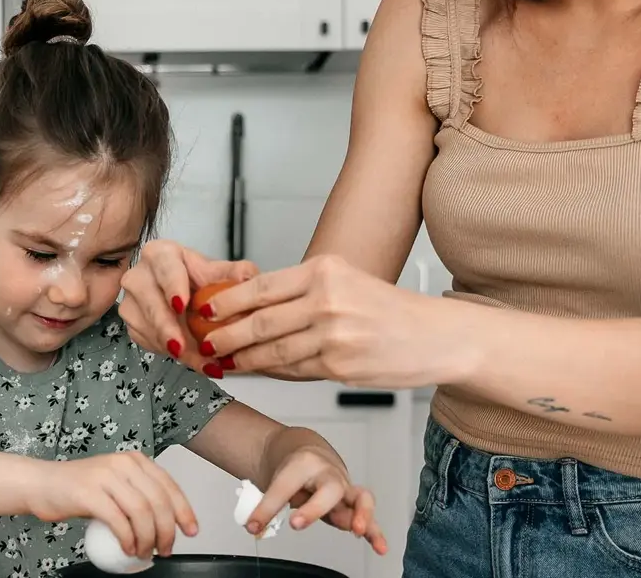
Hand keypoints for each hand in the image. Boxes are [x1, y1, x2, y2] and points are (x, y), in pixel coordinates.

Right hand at [27, 452, 197, 558]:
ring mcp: (105, 476)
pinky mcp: (89, 493)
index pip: (169, 485)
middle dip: (167, 530)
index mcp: (134, 460)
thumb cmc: (78, 489)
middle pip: (158, 500)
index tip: (191, 530)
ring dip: (148, 538)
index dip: (184, 510)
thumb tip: (165, 523)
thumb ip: (138, 495)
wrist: (41, 484)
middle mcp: (122, 463)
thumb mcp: (115, 485)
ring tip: (145, 552)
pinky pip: (118, 520)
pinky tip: (128, 549)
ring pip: (142, 511)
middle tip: (166, 549)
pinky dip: (128, 539)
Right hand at [119, 239, 258, 376]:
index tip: (182, 305)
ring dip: (171, 346)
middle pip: (147, 298)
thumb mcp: (218, 274)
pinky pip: (147, 341)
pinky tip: (192, 359)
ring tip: (200, 360)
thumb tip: (247, 275)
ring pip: (144, 324)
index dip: (172, 285)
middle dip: (165, 325)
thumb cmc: (199, 280)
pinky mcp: (132, 323)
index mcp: (161, 254)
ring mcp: (132, 300)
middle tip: (181, 345)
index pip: (163, 266)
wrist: (188, 297)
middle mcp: (140, 274)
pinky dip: (170, 354)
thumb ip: (234, 273)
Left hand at [196, 254, 469, 388]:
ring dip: (244, 359)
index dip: (227, 302)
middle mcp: (328, 297)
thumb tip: (251, 307)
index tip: (204, 310)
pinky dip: (273, 372)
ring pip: (273, 350)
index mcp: (326, 269)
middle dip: (226, 334)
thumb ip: (302, 292)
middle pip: (260, 319)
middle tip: (205, 342)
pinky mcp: (340, 364)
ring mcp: (334, 333)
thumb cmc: (389, 311)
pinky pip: (295, 370)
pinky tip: (258, 372)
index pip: (263, 285)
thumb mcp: (347, 283)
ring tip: (224, 362)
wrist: (435, 337)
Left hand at [247, 447, 386, 554]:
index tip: (253, 524)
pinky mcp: (352, 503)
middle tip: (296, 523)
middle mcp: (328, 474)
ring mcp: (343, 488)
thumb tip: (255, 527)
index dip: (267, 507)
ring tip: (358, 530)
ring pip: (359, 498)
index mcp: (303, 464)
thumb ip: (266, 505)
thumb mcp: (274, 481)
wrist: (307, 452)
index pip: (285, 486)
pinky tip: (380, 547)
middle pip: (328, 488)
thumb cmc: (293, 468)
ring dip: (361, 515)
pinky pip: (367, 517)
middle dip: (315, 507)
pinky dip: (374, 532)